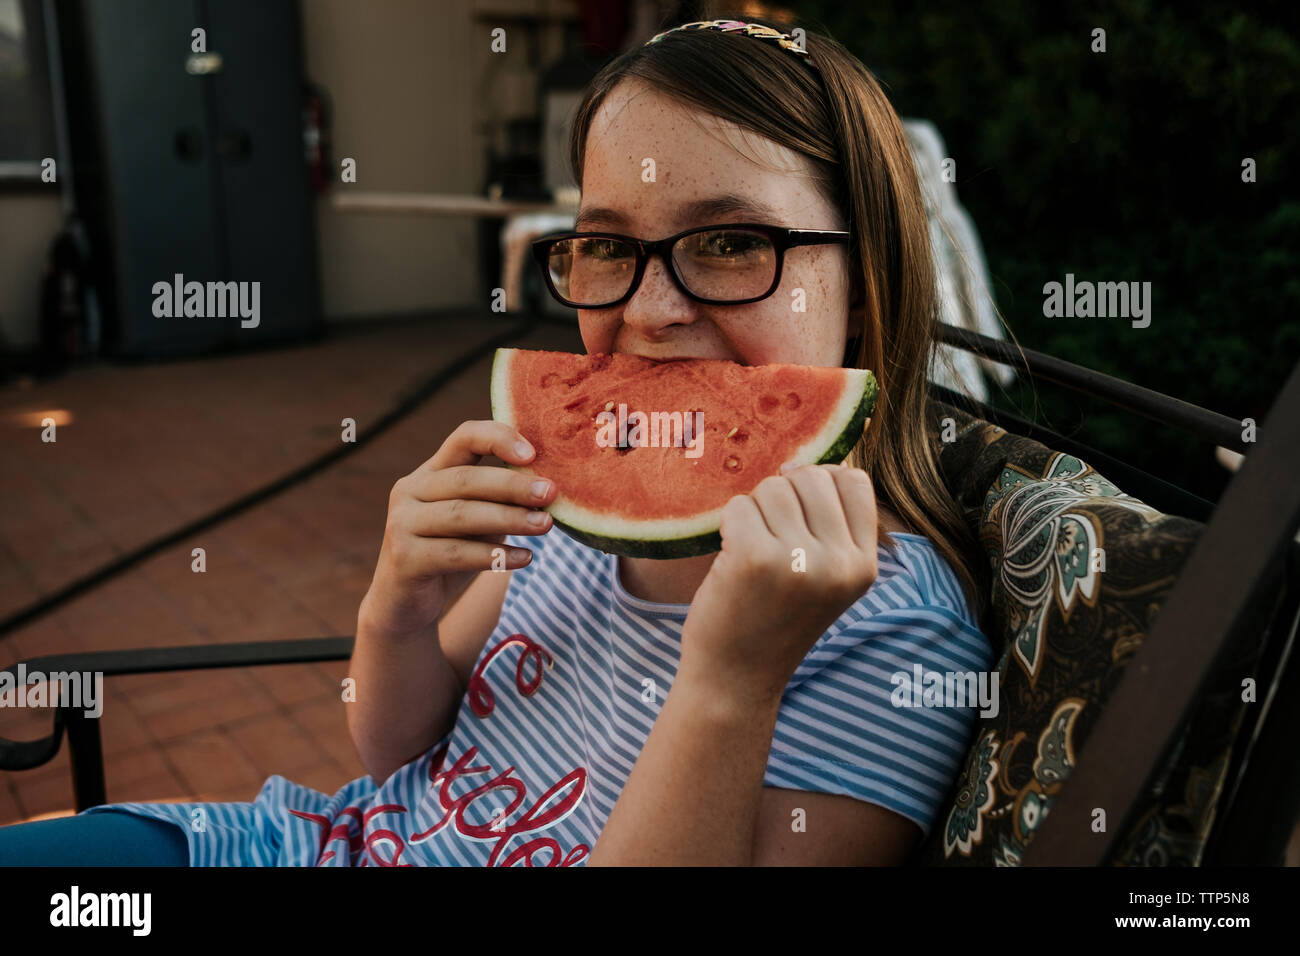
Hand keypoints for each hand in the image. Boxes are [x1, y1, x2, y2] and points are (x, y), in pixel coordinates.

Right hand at [358, 420, 556, 639]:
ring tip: (546, 525)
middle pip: (466, 479)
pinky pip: (457, 553)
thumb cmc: (450, 555)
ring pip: (462, 515)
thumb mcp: (477, 523)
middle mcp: (410, 491)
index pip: (464, 438)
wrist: (405, 606)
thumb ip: (500, 503)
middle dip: (513, 485)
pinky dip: (496, 555)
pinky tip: (526, 558)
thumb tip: (548, 491)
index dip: (498, 439)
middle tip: (551, 493)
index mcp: (430, 472)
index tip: (533, 455)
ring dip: (509, 518)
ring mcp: (402, 523)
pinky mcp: (404, 558)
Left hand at [678, 463, 879, 703]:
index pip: (854, 481)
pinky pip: (739, 506)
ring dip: (753, 511)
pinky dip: (728, 524)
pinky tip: (730, 559)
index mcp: (864, 566)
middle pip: (811, 477)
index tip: (796, 514)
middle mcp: (840, 563)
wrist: (736, 678)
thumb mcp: (826, 579)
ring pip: (773, 488)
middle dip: (781, 496)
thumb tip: (801, 464)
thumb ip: (829, 526)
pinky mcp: (755, 558)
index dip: (819, 484)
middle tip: (767, 539)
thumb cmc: (774, 620)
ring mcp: (799, 560)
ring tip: (751, 554)